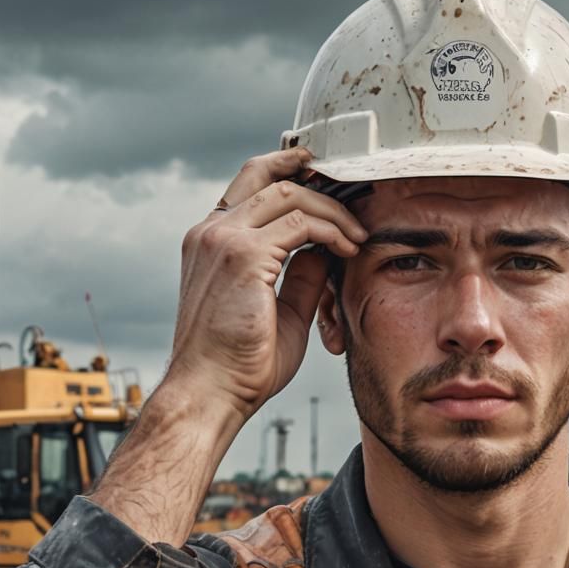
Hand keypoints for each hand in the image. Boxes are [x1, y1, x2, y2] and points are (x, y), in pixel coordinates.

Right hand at [166, 147, 366, 420]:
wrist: (210, 394)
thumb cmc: (239, 366)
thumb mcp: (281, 311)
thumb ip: (300, 277)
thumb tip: (325, 251)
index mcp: (211, 243)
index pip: (248, 187)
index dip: (287, 173)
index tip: (326, 181)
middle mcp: (210, 233)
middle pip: (266, 175)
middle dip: (315, 177)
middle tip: (353, 195)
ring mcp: (222, 239)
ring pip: (288, 194)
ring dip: (332, 210)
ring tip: (357, 236)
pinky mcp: (241, 255)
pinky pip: (299, 223)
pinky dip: (331, 230)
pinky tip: (348, 249)